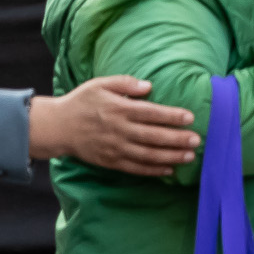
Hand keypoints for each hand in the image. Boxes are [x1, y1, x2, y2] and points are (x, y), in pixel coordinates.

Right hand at [28, 75, 200, 176]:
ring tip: (189, 156)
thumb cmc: (81, 102)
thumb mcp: (100, 84)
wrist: (57, 127)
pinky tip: (169, 169)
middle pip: (153, 136)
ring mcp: (115, 148)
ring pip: (147, 155)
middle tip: (197, 140)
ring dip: (170, 156)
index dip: (171, 116)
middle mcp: (119, 130)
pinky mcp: (110, 162)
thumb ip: (125, 83)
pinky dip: (153, 170)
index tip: (190, 118)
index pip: (151, 113)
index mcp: (119, 110)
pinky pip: (135, 168)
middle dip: (177, 139)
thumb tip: (149, 86)